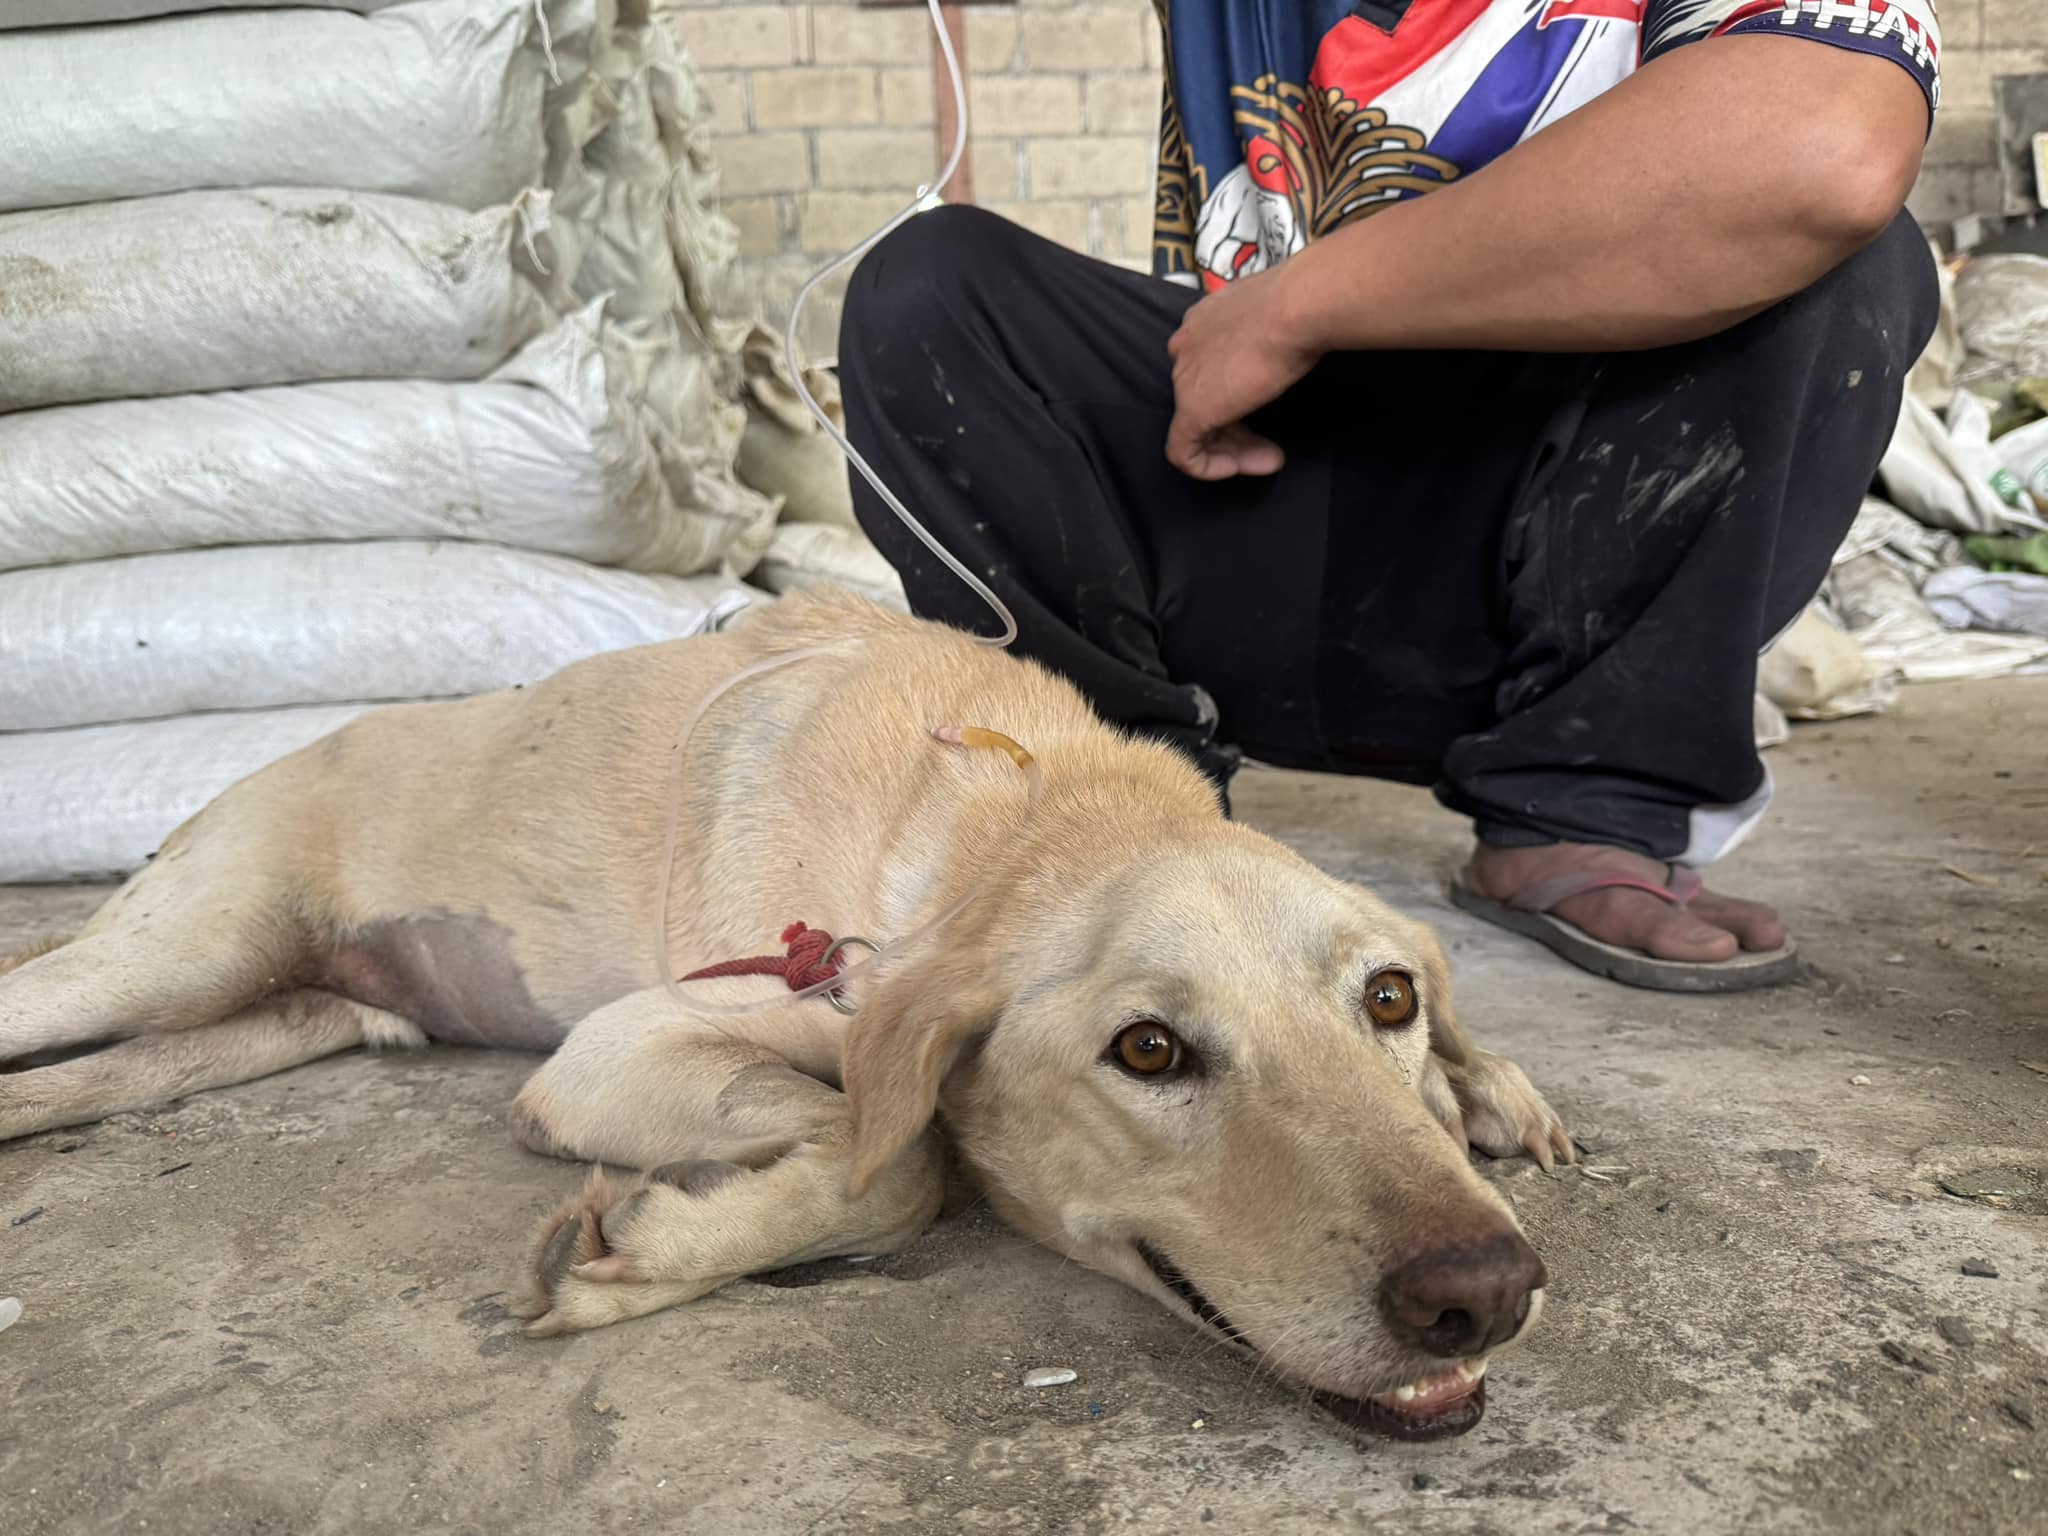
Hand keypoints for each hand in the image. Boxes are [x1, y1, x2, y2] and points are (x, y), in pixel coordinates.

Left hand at [1165, 264, 1320, 480]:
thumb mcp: (1278, 316)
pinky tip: (1239, 468)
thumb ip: (1268, 335)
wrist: (1296, 308)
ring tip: (1270, 459)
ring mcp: (1185, 377)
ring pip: (1197, 426)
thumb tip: (1282, 353)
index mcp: (1203, 322)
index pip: (1209, 367)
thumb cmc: (1299, 305)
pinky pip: (1185, 452)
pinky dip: (1210, 467)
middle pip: (1204, 398)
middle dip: (1237, 430)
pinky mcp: (1192, 409)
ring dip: (1234, 450)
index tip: (1269, 409)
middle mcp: (1187, 347)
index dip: (1237, 396)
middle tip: (1271, 447)